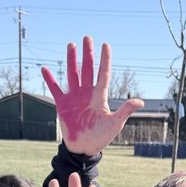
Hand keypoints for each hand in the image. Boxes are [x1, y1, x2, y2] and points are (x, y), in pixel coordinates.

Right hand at [41, 36, 143, 154]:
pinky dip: (50, 80)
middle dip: (88, 54)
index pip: (103, 73)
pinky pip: (55, 89)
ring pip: (73, 74)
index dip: (105, 60)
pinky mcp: (63, 105)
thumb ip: (125, 110)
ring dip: (72, 60)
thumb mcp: (115, 123)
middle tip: (87, 38)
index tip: (106, 45)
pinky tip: (45, 69)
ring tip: (71, 45)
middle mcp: (87, 93)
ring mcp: (74, 98)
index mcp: (100, 96)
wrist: (84, 148)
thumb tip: (140, 101)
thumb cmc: (101, 137)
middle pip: (88, 69)